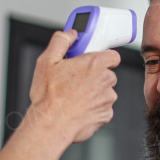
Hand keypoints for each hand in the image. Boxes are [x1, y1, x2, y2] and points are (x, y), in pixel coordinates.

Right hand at [25, 30, 118, 144]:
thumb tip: (69, 34)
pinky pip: (103, 108)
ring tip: (74, 97)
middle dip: (95, 76)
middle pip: (107, 74)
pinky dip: (93, 109)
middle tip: (76, 80)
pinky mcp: (106, 115)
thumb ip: (61, 41)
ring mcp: (107, 99)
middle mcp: (105, 80)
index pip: (112, 55)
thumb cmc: (49, 97)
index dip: (103, 57)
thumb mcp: (47, 61)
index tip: (92, 60)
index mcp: (94, 64)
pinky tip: (78, 109)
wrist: (51, 125)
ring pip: (105, 92)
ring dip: (94, 94)